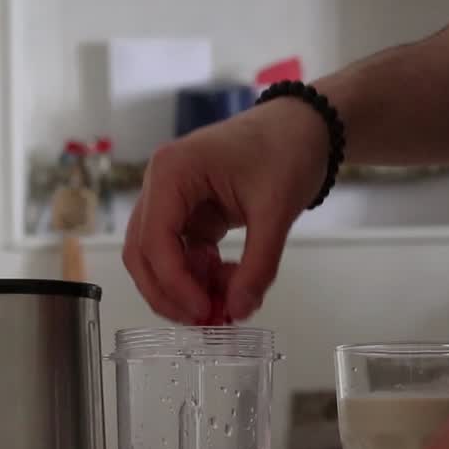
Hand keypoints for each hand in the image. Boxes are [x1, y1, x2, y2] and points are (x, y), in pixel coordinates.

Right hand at [123, 100, 326, 322]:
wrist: (304, 127)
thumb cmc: (288, 150)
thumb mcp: (277, 210)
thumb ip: (258, 265)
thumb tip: (239, 311)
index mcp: (172, 172)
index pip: (154, 239)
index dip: (174, 283)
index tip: (203, 312)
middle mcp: (161, 185)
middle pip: (143, 252)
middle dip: (169, 293)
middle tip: (205, 322)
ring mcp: (172, 200)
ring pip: (158, 258)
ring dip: (184, 288)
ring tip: (224, 305)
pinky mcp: (189, 213)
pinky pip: (181, 254)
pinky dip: (199, 277)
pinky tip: (229, 286)